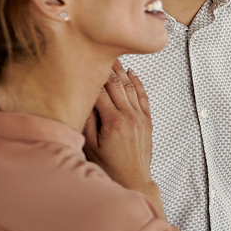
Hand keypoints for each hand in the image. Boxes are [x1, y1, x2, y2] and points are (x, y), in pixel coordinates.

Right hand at [83, 60, 164, 218]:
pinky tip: (132, 72)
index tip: (84, 62)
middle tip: (99, 51)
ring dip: (122, 71)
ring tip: (113, 57)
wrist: (133, 179)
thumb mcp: (90, 145)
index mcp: (113, 121)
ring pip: (131, 87)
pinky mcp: (148, 120)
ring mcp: (141, 117)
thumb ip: (88, 120)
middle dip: (107, 67)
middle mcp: (129, 116)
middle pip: (116, 84)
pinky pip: (143, 96)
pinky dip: (138, 83)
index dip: (92, 75)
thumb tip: (83, 98)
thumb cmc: (108, 165)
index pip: (100, 91)